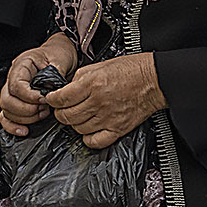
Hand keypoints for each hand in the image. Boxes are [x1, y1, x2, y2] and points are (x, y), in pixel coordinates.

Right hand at [0, 35, 77, 135]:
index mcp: (21, 65)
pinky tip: (24, 130)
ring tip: (42, 114)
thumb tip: (52, 92)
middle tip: (44, 109)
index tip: (44, 100)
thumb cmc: (58, 54)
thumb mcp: (60, 59)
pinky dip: (13, 126)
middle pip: (7, 100)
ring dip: (25, 118)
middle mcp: (13, 78)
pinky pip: (7, 116)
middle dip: (27, 110)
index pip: (16, 86)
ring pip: (6, 110)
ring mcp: (14, 91)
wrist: (60, 53)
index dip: (29, 97)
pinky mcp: (17, 101)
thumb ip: (55, 75)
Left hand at [44, 52, 165, 148]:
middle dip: (60, 112)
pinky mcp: (118, 128)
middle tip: (63, 108)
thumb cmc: (131, 70)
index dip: (52, 99)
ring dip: (74, 123)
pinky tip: (89, 129)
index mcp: (93, 83)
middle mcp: (98, 101)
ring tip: (79, 116)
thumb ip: (80, 77)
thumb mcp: (100, 65)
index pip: (61, 98)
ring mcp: (108, 117)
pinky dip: (88, 138)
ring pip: (78, 128)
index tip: (52, 99)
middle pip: (67, 116)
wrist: (154, 80)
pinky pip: (95, 141)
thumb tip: (66, 89)